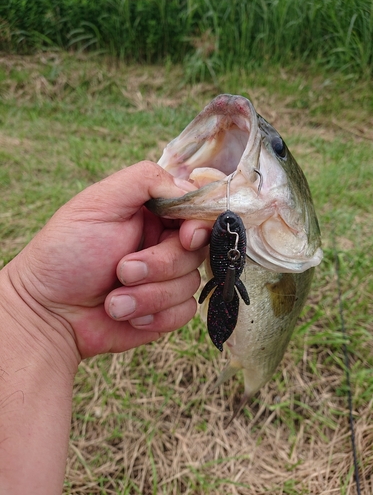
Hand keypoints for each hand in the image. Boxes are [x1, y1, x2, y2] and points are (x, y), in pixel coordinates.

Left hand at [3, 161, 210, 362]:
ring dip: (150, 295)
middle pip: (197, 250)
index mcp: (152, 213)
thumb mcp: (99, 202)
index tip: (185, 238)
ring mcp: (167, 278)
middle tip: (122, 270)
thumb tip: (188, 187)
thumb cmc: (66, 253)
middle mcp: (163, 243)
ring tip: (114, 300)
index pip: (197, 211)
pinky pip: (185, 312)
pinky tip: (126, 316)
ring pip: (192, 283)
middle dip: (160, 265)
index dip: (199, 225)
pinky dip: (155, 316)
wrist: (48, 313)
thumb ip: (145, 180)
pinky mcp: (166, 310)